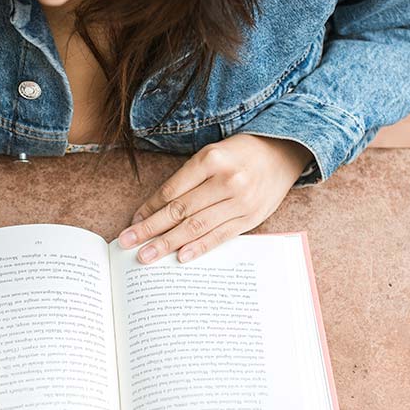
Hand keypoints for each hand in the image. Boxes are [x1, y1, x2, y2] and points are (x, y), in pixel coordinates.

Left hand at [118, 134, 311, 263]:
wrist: (282, 152)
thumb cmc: (239, 154)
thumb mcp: (212, 155)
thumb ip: (187, 180)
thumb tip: (153, 211)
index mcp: (211, 159)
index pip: (172, 190)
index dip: (149, 208)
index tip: (133, 222)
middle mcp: (226, 179)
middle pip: (180, 210)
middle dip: (150, 229)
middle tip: (127, 243)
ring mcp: (240, 200)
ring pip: (197, 226)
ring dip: (168, 243)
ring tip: (146, 256)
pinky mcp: (251, 217)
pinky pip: (220, 235)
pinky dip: (199, 247)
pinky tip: (181, 257)